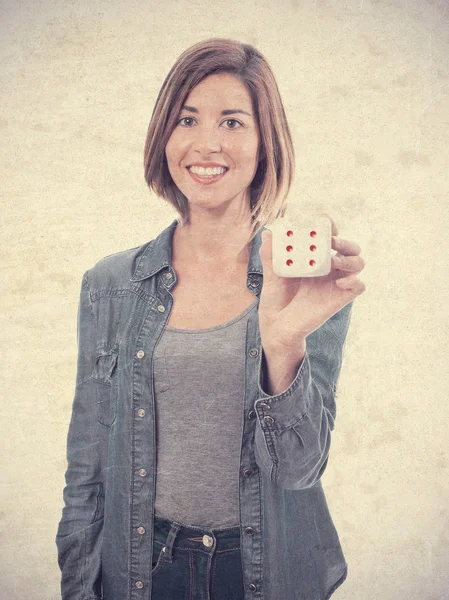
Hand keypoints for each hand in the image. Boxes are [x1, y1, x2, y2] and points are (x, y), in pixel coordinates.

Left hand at [258, 213, 365, 354]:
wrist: (277, 326)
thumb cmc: (276, 299)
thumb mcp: (272, 275)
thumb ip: (271, 256)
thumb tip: (267, 234)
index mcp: (314, 258)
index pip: (330, 237)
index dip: (331, 228)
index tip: (324, 222)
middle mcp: (328, 268)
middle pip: (350, 247)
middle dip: (345, 241)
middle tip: (331, 241)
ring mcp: (335, 283)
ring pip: (358, 263)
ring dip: (350, 257)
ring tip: (333, 260)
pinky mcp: (339, 298)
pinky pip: (358, 286)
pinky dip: (355, 280)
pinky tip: (340, 281)